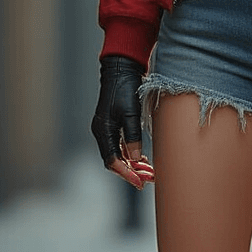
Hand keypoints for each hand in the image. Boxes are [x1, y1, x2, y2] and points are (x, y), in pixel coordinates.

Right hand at [91, 56, 154, 188]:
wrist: (121, 69)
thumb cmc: (125, 88)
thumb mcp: (131, 113)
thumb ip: (132, 136)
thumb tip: (134, 159)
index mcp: (103, 130)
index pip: (111, 160)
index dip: (126, 173)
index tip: (140, 182)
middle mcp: (102, 132)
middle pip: (114, 160)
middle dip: (131, 172)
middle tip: (148, 180)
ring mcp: (107, 129)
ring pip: (119, 154)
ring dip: (133, 164)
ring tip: (149, 172)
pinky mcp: (114, 125)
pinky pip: (121, 146)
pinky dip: (131, 154)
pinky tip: (143, 159)